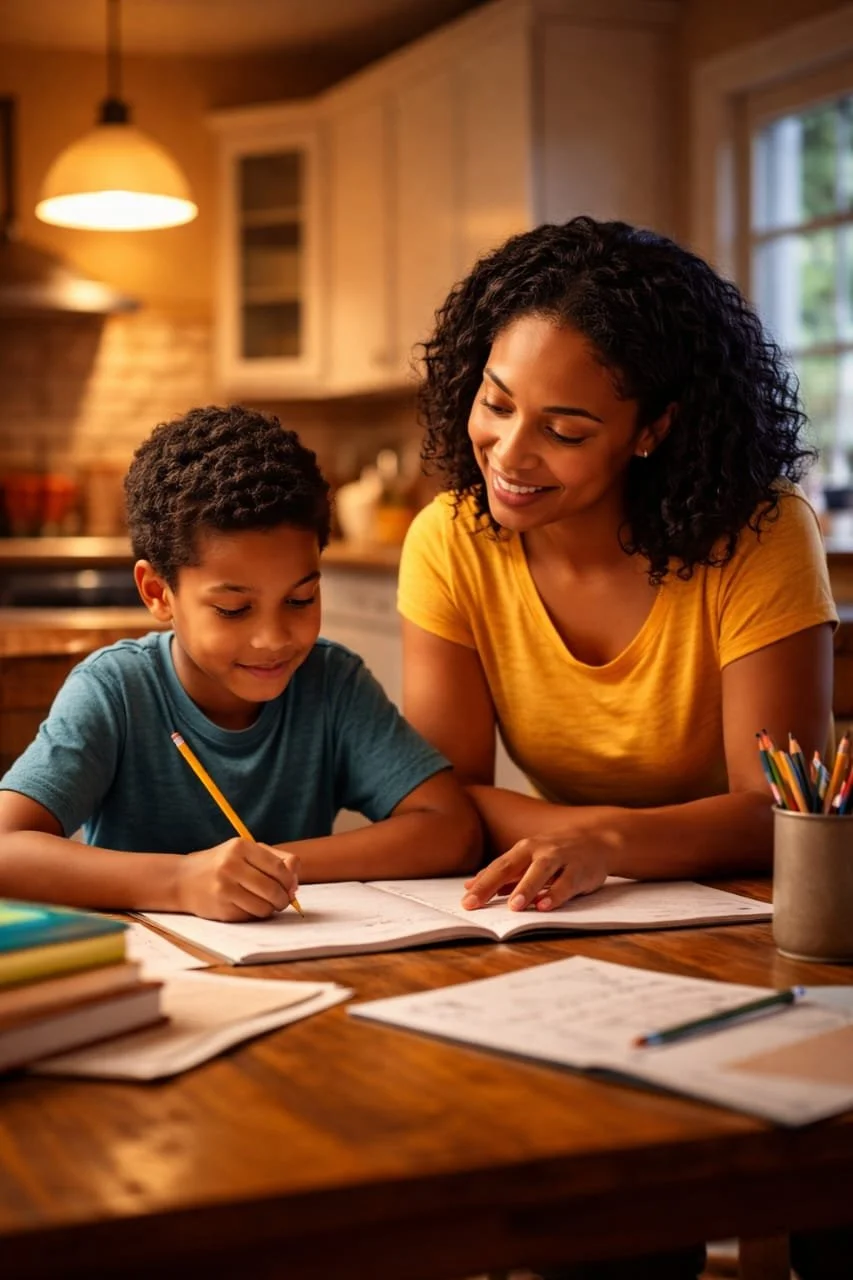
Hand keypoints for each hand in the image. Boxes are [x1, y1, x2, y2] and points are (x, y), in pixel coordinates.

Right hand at [175, 837, 299, 920]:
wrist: (182, 879)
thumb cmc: (221, 864)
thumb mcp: (245, 852)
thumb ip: (275, 860)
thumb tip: (295, 884)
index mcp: (241, 846)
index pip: (279, 867)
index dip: (290, 881)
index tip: (290, 887)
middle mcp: (231, 865)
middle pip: (274, 888)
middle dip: (283, 898)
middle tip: (282, 900)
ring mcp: (224, 888)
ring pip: (264, 906)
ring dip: (271, 909)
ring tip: (266, 904)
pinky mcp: (221, 908)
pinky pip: (251, 916)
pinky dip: (255, 914)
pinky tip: (248, 906)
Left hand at [461, 817, 620, 911]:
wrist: (598, 840)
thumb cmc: (557, 853)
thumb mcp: (529, 859)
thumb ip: (503, 874)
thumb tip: (471, 888)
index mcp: (523, 849)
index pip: (497, 867)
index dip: (480, 884)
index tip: (465, 902)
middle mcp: (539, 850)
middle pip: (511, 867)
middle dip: (491, 885)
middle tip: (474, 903)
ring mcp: (560, 858)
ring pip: (541, 872)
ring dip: (526, 888)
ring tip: (513, 906)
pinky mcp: (580, 870)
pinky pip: (567, 883)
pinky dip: (556, 895)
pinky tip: (544, 906)